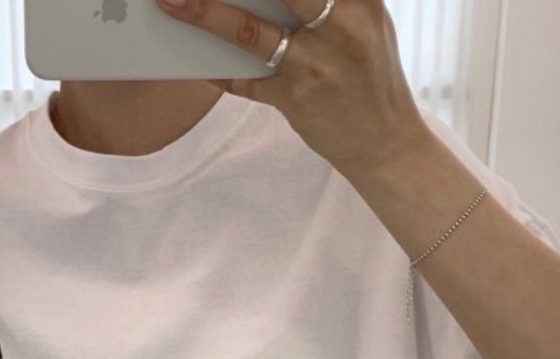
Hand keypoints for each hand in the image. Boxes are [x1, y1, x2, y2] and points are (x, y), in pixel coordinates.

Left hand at [154, 0, 430, 183]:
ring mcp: (314, 65)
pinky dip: (220, 70)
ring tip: (172, 1)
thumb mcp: (368, 22)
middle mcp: (340, 27)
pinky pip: (245, 80)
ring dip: (205, 13)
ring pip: (249, 30)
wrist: (387, 144)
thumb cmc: (371, 76)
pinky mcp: (294, 99)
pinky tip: (198, 61)